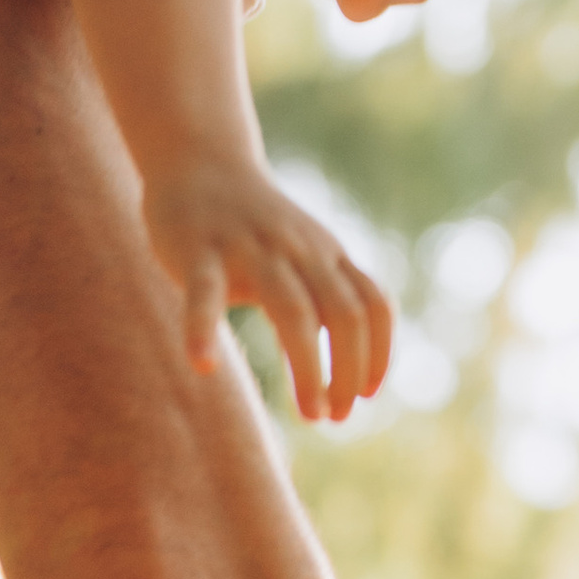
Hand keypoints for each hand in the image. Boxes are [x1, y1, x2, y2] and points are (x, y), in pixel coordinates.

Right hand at [147, 158, 394, 422]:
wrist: (199, 159)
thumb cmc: (252, 223)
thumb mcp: (302, 253)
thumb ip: (325, 295)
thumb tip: (350, 362)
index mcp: (325, 254)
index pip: (372, 304)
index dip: (380, 352)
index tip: (369, 397)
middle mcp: (297, 250)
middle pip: (343, 313)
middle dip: (349, 371)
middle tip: (337, 418)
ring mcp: (249, 248)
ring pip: (292, 310)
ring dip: (308, 367)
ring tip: (311, 415)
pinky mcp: (198, 249)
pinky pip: (204, 292)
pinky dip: (203, 329)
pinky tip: (202, 365)